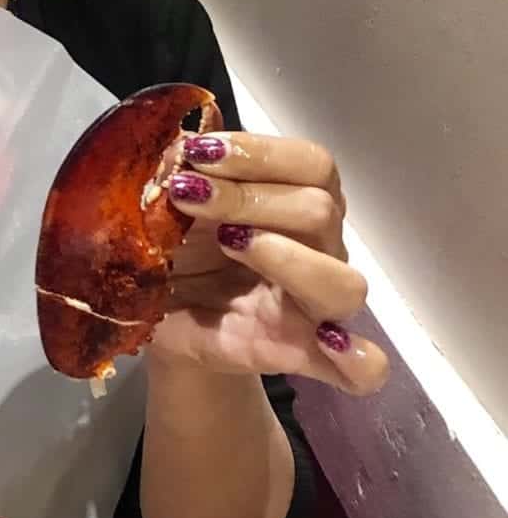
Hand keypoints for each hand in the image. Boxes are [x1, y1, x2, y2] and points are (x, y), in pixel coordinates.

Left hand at [149, 131, 389, 392]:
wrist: (156, 317)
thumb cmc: (175, 250)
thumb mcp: (166, 208)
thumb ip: (176, 176)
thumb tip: (170, 148)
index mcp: (293, 201)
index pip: (311, 164)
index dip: (259, 153)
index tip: (196, 154)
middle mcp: (317, 248)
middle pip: (322, 211)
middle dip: (248, 196)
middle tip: (185, 196)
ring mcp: (314, 305)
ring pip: (344, 281)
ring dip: (286, 257)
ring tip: (230, 246)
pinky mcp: (301, 355)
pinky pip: (362, 369)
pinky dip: (357, 360)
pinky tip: (326, 343)